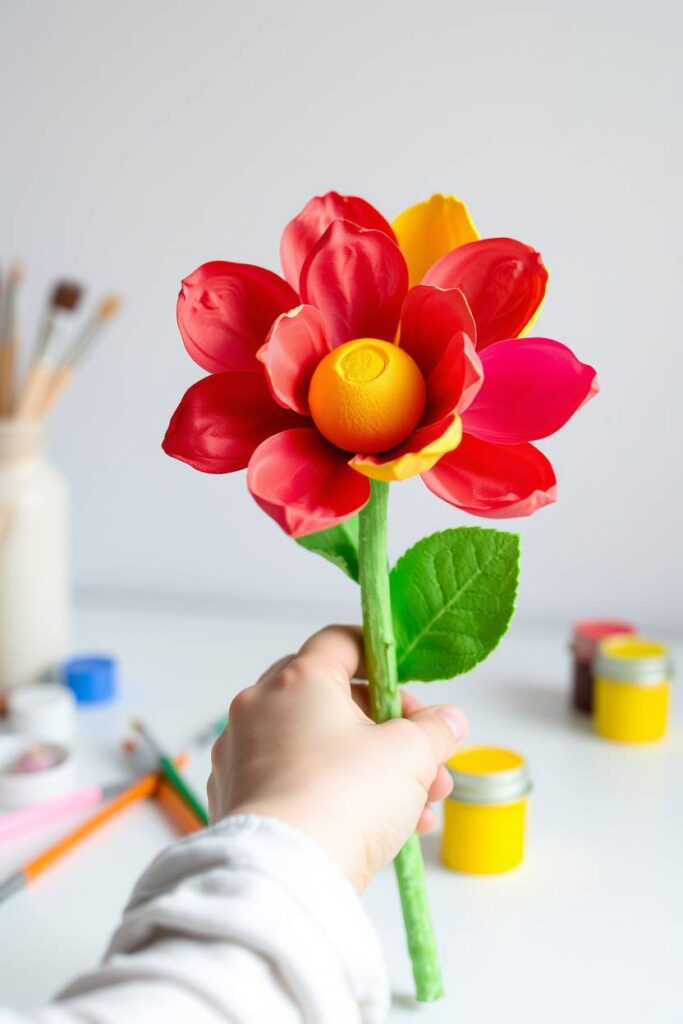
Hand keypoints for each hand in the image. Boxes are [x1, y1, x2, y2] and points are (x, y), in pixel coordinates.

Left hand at [208, 625, 467, 891]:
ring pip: (318, 747)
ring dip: (372, 769)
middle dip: (388, 728)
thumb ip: (434, 730)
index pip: (340, 642)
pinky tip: (381, 829)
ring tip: (421, 807)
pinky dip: (334, 795)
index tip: (410, 684)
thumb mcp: (409, 755)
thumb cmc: (344, 798)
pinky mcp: (235, 798)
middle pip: (333, 698)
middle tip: (427, 757)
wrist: (284, 875)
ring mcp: (241, 753)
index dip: (381, 656)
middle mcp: (260, 707)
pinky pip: (295, 782)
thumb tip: (448, 721)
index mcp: (297, 680)